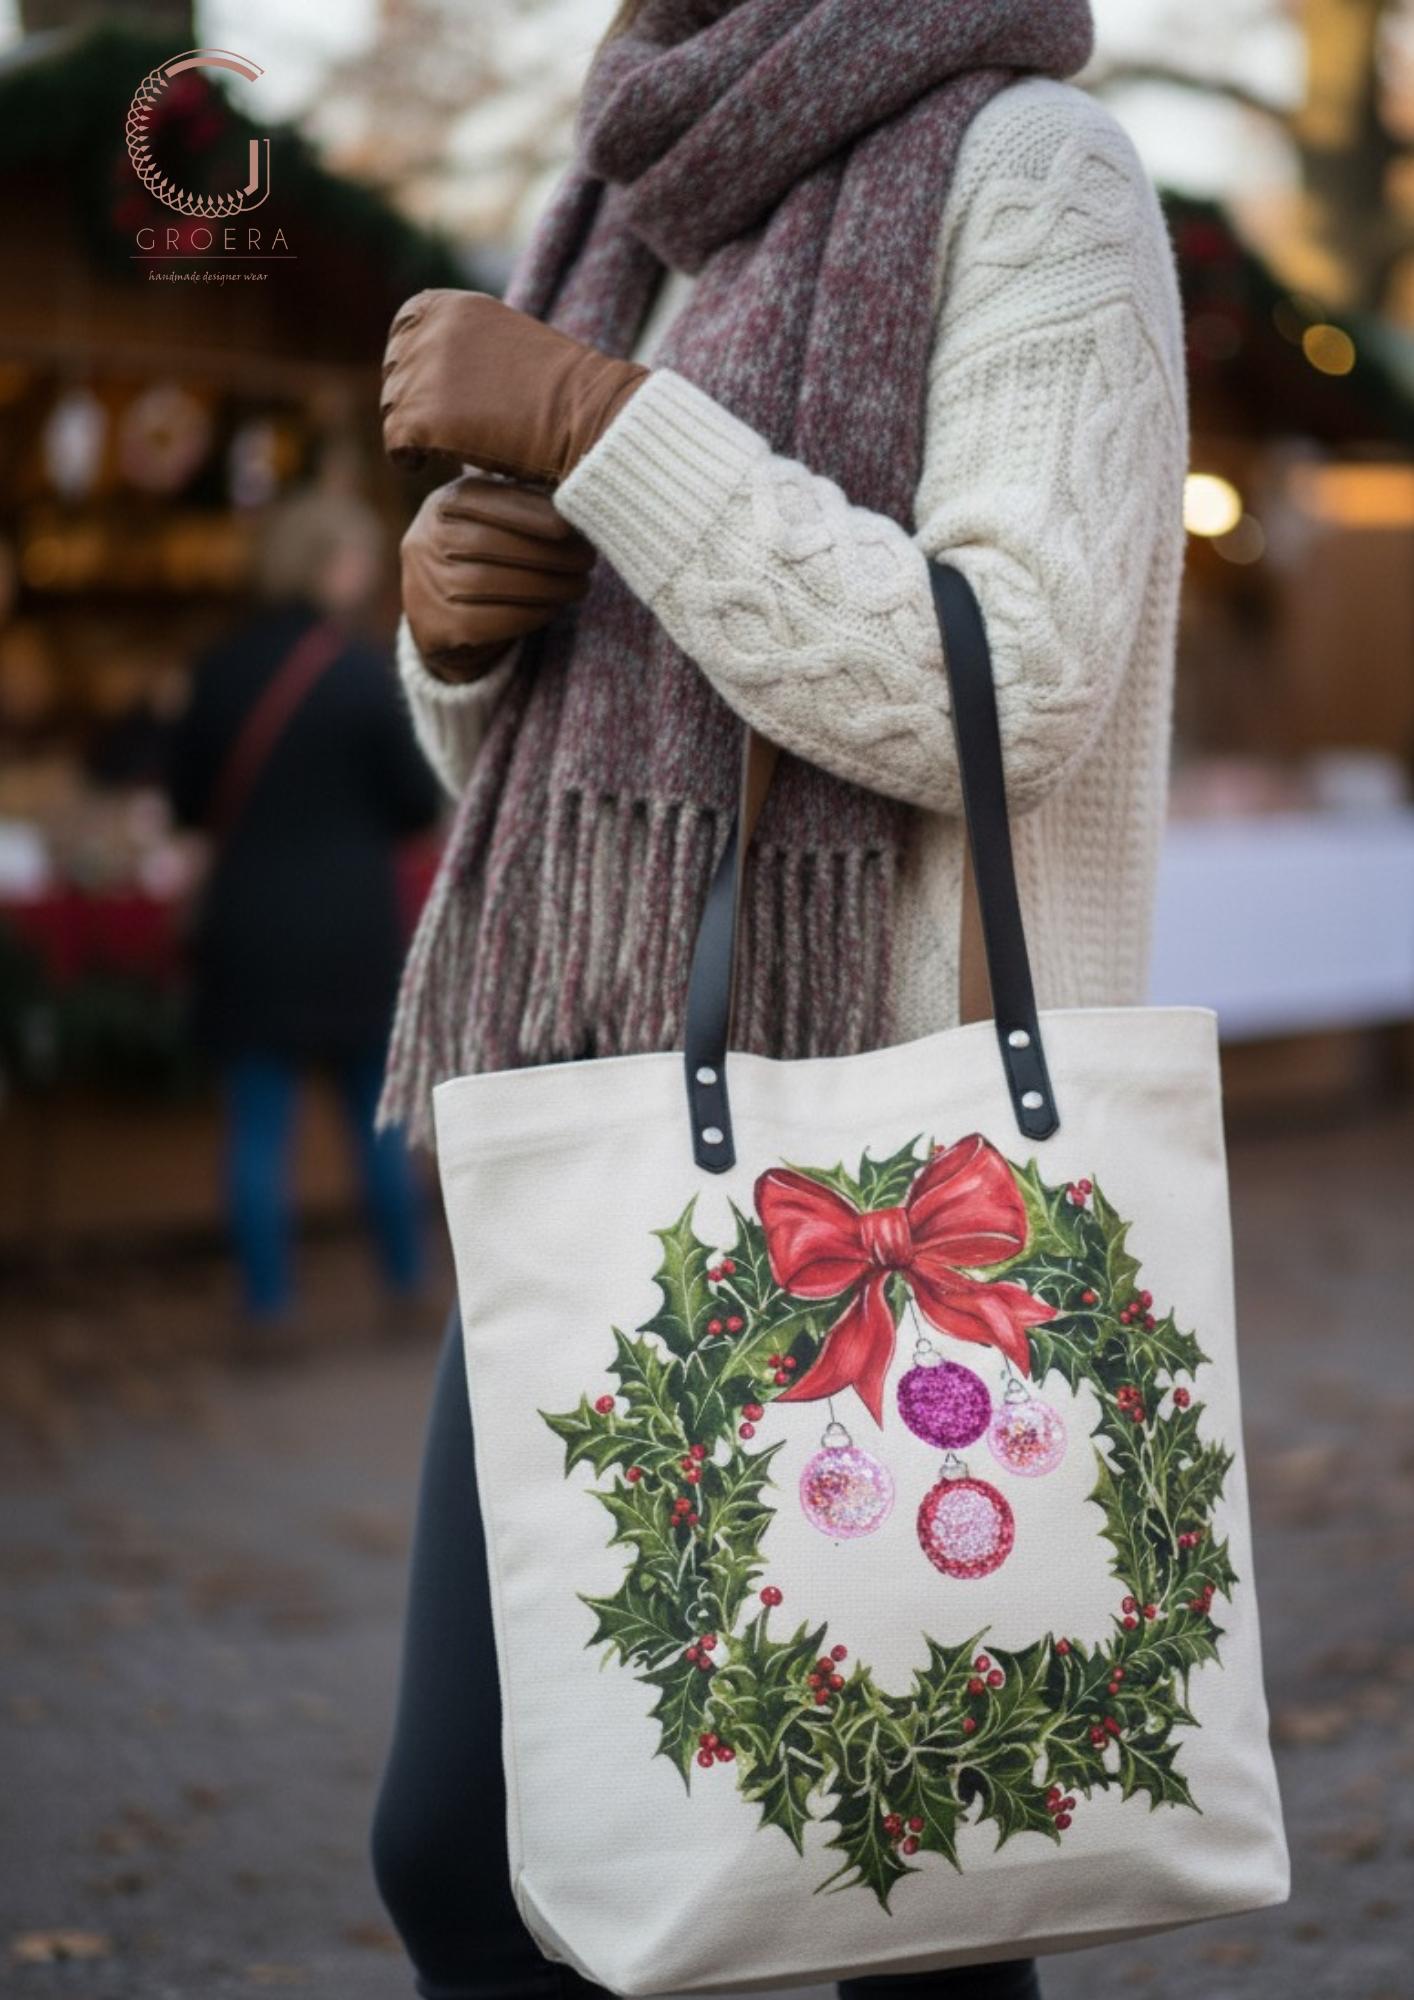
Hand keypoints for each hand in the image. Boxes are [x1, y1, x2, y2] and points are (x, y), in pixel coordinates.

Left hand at [381, 289, 648, 485]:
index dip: (417, 369)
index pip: (403, 332)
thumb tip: (413, 370)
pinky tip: (437, 464)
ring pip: (393, 411)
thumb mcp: (505, 343)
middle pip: (394, 374)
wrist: (588, 419)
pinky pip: (396, 446)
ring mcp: (421, 373)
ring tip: (456, 444)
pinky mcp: (419, 418)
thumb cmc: (560, 391)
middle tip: (453, 428)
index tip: (447, 396)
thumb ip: (460, 346)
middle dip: (415, 401)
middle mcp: (429, 331)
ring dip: (417, 432)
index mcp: (449, 304)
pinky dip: (410, 460)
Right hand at [401, 475, 595, 683]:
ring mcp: (426, 585)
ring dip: (546, 585)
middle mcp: (425, 541)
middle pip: (489, 543)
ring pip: (490, 583)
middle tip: (587, 559)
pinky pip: (489, 620)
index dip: (528, 511)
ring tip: (580, 584)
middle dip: (547, 552)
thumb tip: (578, 494)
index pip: (482, 499)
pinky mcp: (438, 626)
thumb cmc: (484, 556)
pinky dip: (530, 613)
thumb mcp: (493, 519)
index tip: (570, 523)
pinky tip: (554, 607)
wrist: (443, 619)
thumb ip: (524, 503)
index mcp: (442, 504)